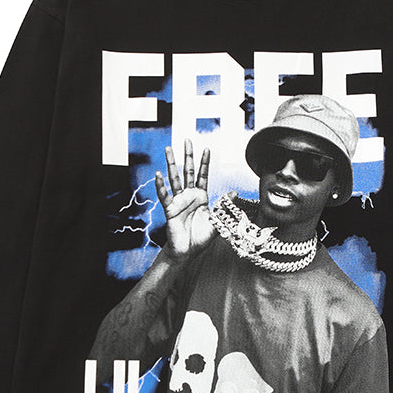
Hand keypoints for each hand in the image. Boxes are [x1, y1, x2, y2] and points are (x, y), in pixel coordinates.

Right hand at [155, 138, 214, 259]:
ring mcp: (178, 201)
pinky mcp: (170, 209)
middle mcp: (189, 196)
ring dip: (171, 163)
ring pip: (174, 178)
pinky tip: (158, 174)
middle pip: (188, 171)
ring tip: (168, 149)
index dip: (204, 163)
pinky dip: (161, 185)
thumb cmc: (201, 238)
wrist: (188, 251)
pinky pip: (164, 195)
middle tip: (187, 140)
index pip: (203, 176)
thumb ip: (224, 206)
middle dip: (188, 156)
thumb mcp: (217, 221)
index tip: (207, 148)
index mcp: (201, 197)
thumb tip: (235, 192)